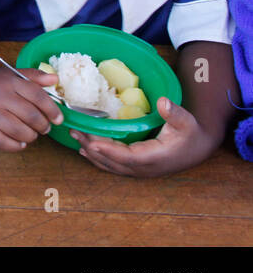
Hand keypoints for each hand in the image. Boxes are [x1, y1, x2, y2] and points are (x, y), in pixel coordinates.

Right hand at [0, 67, 62, 151]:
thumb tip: (55, 79)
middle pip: (30, 116)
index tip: (58, 119)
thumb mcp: (13, 74)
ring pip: (19, 131)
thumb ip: (34, 76)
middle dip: (43, 126)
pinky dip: (16, 146)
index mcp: (8, 81)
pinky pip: (3, 143)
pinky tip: (20, 142)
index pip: (37, 96)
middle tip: (45, 128)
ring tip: (32, 133)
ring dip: (31, 136)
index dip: (52, 110)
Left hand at [71, 97, 216, 176]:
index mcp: (154, 157)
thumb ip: (175, 113)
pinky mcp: (135, 167)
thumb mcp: (186, 121)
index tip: (92, 143)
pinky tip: (84, 149)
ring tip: (75, 134)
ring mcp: (139, 170)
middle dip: (92, 147)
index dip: (109, 151)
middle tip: (75, 130)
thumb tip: (163, 102)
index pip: (127, 157)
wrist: (197, 148)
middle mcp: (143, 168)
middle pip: (112, 161)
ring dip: (90, 152)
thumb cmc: (191, 133)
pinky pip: (113, 165)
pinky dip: (97, 158)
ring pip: (110, 164)